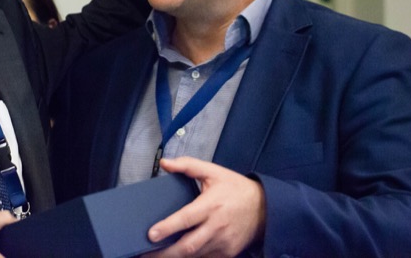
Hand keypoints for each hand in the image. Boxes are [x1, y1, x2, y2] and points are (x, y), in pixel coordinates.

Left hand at [145, 157, 265, 257]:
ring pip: (195, 255)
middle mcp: (217, 226)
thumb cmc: (235, 188)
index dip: (168, 227)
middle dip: (166, 253)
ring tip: (155, 257)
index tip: (151, 234)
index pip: (187, 219)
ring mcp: (223, 242)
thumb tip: (165, 163)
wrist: (265, 207)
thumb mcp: (213, 171)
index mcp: (211, 205)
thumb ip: (188, 165)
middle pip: (188, 245)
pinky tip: (176, 256)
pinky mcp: (228, 253)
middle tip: (145, 254)